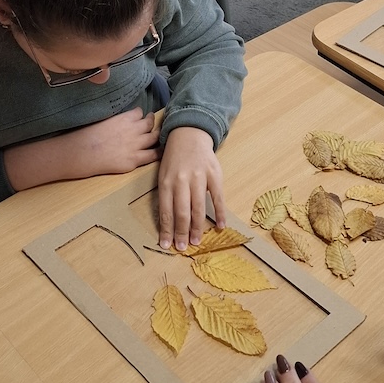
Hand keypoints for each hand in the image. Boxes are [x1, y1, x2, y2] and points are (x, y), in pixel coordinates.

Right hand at [4, 107, 160, 187]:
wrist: (81, 153)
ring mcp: (135, 146)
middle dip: (151, 122)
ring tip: (158, 135)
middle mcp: (133, 130)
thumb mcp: (103, 120)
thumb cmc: (86, 135)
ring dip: (157, 135)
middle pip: (149, 124)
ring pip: (154, 138)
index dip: (140, 114)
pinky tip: (160, 151)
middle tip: (151, 122)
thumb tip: (121, 122)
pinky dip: (157, 152)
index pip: (139, 112)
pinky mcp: (133, 160)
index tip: (140, 116)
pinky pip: (151, 156)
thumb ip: (116, 120)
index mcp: (124, 118)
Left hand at [157, 127, 224, 250]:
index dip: (166, 230)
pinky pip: (217, 197)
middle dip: (182, 233)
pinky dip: (220, 213)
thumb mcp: (163, 173)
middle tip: (183, 248)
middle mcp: (182, 181)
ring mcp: (199, 177)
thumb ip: (167, 195)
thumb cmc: (174, 158)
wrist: (190, 134)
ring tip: (197, 242)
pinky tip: (220, 226)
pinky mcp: (214, 175)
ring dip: (198, 227)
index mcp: (167, 182)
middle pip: (182, 212)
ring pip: (198, 208)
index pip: (166, 211)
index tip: (167, 245)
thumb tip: (168, 222)